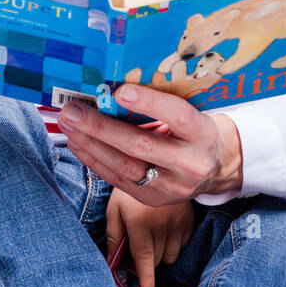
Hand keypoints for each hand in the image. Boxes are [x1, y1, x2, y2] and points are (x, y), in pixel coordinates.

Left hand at [57, 84, 243, 204]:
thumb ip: (163, 105)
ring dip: (91, 144)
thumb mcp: (193, 113)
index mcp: (204, 133)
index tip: (121, 90)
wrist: (216, 168)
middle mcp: (190, 163)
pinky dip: (94, 160)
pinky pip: (118, 181)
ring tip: (68, 125)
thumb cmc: (196, 131)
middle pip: (141, 145)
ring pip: (125, 167)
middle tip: (73, 110)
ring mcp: (172, 187)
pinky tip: (78, 143)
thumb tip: (115, 86)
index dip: (150, 103)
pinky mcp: (154, 200)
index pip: (178, 116)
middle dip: (101, 127)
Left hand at [106, 188, 195, 286]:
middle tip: (138, 248)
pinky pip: (182, 245)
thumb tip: (111, 262)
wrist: (156, 168)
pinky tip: (165, 229)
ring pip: (170, 256)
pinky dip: (173, 244)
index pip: (144, 258)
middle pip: (156, 261)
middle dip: (146, 261)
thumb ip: (113, 236)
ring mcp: (179, 223)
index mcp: (140, 222)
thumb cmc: (128, 191)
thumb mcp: (114, 209)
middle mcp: (162, 225)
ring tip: (152, 235)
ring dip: (160, 254)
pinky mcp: (190, 221)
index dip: (145, 279)